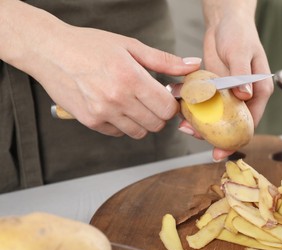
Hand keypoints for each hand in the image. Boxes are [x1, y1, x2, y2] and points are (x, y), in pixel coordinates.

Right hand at [0, 1, 201, 137]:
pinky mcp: (90, 121)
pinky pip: (118, 133)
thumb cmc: (89, 45)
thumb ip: (164, 60)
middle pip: (157, 124)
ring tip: (133, 102)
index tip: (167, 97)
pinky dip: (123, 124)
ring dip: (142, 121)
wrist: (50, 51)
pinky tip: (116, 107)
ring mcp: (103, 113)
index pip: (167, 108)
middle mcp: (118, 99)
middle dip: (159, 114)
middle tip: (151, 100)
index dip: (172, 104)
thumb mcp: (130, 46)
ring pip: (140, 132)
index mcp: (131, 78)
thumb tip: (193, 65)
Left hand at [181, 0, 272, 160]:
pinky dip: (194, 108)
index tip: (221, 151)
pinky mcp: (213, 88)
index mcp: (258, 92)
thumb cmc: (239, 33)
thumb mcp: (241, 52)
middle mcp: (243, 96)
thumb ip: (242, 75)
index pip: (250, 123)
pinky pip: (204, 103)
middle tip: (194, 135)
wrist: (224, 21)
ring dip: (200, 123)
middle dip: (213, 135)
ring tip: (184, 124)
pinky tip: (182, 111)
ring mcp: (227, 93)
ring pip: (215, 116)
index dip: (236, 140)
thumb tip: (245, 96)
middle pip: (230, 124)